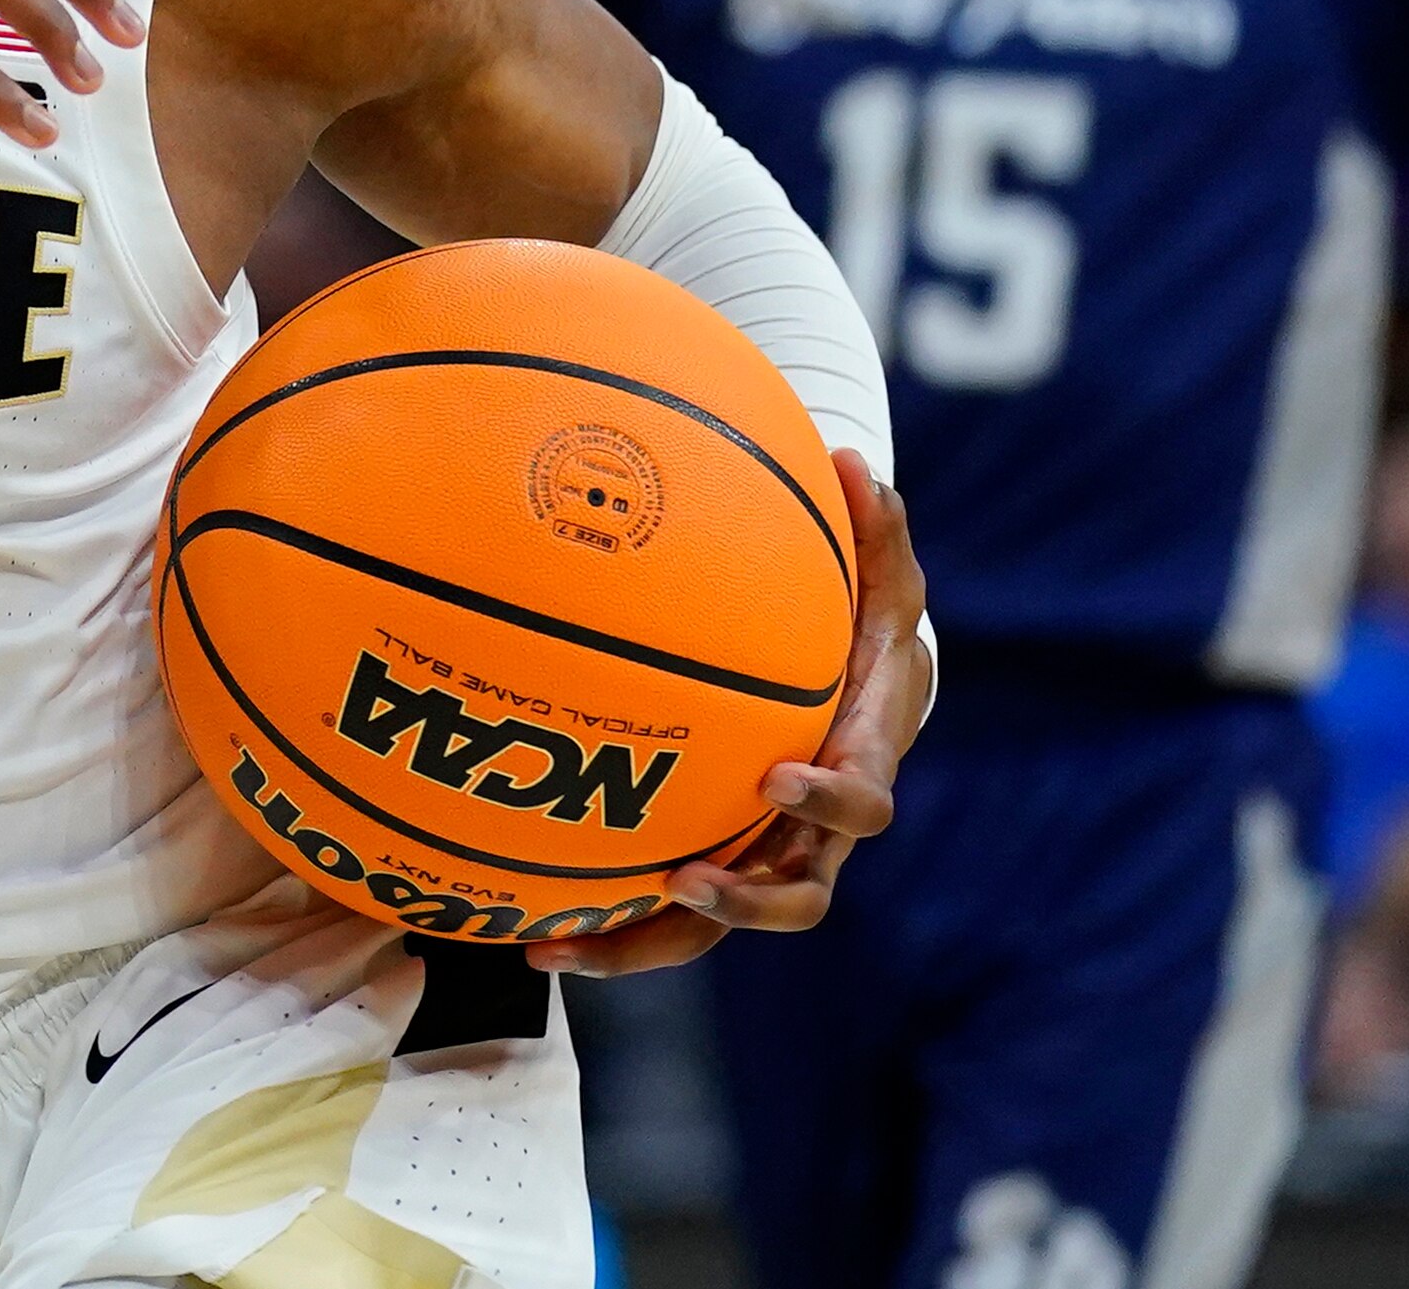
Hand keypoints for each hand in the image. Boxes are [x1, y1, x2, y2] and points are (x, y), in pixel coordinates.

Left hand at [533, 453, 927, 977]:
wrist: (857, 687)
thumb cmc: (866, 624)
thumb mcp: (879, 576)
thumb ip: (873, 529)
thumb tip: (856, 464)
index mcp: (859, 766)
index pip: (861, 800)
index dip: (828, 800)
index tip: (776, 778)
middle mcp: (814, 832)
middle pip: (798, 897)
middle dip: (747, 900)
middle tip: (688, 879)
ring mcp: (762, 857)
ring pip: (714, 926)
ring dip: (646, 943)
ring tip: (564, 945)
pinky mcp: (714, 862)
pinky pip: (664, 912)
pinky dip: (607, 929)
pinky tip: (528, 931)